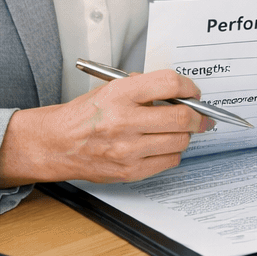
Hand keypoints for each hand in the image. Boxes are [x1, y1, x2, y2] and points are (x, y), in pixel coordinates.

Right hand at [0, 70, 211, 185]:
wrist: (56, 144)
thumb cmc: (84, 116)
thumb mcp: (110, 89)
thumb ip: (143, 87)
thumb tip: (178, 93)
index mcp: (119, 94)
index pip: (169, 84)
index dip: (189, 87)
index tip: (193, 93)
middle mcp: (124, 121)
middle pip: (181, 117)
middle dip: (197, 116)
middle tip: (200, 116)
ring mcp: (127, 149)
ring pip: (180, 141)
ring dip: (185, 135)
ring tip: (178, 131)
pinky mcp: (129, 171)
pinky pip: (169, 161)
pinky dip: (173, 153)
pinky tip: (163, 146)